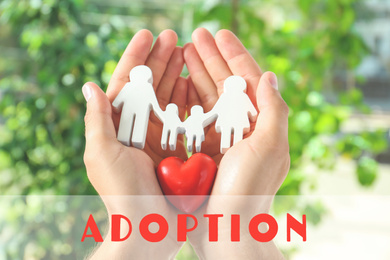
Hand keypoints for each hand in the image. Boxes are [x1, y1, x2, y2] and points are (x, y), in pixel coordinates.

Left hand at [82, 29, 185, 258]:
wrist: (148, 227)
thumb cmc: (122, 193)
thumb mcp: (103, 154)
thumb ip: (97, 120)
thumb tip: (89, 86)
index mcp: (117, 127)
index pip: (125, 83)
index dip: (135, 57)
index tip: (148, 35)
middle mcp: (137, 129)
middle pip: (149, 86)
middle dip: (160, 60)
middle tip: (175, 37)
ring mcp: (158, 138)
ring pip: (168, 98)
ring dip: (177, 74)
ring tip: (188, 53)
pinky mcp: (176, 149)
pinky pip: (184, 119)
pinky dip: (190, 101)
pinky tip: (198, 84)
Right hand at [184, 29, 289, 258]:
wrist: (226, 231)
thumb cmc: (249, 192)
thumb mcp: (268, 148)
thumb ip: (274, 110)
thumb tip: (270, 75)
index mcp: (260, 124)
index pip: (248, 79)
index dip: (234, 54)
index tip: (219, 34)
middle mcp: (242, 129)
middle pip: (225, 84)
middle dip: (210, 58)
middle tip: (194, 36)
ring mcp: (221, 139)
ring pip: (207, 99)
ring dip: (195, 74)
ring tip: (181, 53)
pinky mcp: (202, 151)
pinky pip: (192, 119)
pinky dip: (184, 101)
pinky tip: (173, 86)